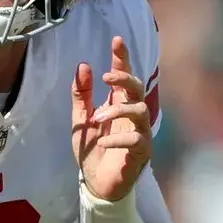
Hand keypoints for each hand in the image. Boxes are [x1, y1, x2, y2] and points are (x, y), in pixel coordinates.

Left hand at [71, 36, 151, 201]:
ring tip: (97, 119)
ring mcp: (140, 132)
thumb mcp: (80, 119)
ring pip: (140, 111)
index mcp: (118, 104)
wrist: (96, 182)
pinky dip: (118, 139)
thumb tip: (83, 65)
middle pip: (138, 88)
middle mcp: (132, 115)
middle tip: (106, 77)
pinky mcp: (142, 152)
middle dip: (124, 79)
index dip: (122, 58)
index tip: (116, 40)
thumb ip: (81, 95)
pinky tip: (103, 142)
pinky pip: (137, 140)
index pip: (123, 76)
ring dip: (118, 111)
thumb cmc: (92, 149)